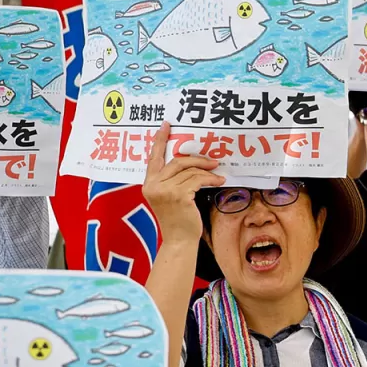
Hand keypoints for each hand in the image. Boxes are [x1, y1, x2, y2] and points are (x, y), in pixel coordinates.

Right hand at [142, 122, 224, 244]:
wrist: (179, 241)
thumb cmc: (178, 220)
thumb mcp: (169, 197)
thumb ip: (171, 181)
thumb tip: (190, 163)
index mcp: (148, 184)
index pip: (154, 157)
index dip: (160, 140)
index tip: (166, 125)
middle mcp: (154, 185)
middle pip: (177, 161)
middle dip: (197, 159)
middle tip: (212, 161)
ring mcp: (165, 190)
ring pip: (190, 171)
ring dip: (207, 172)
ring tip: (218, 175)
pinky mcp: (179, 195)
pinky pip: (198, 179)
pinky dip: (210, 179)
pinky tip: (218, 181)